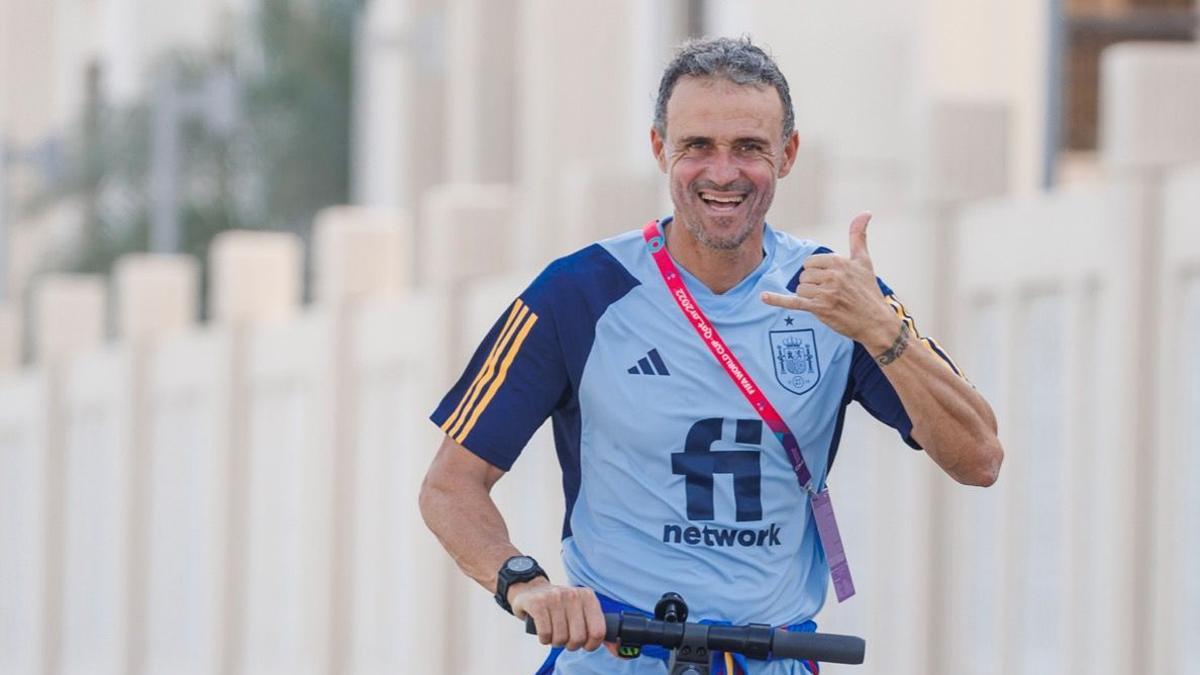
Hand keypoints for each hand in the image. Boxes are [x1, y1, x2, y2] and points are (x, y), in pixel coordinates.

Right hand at [510, 579, 608, 651]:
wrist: (531, 590)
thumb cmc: (560, 606)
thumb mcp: (580, 608)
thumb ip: (595, 624)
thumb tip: (615, 646)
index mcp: (588, 596)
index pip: (598, 631)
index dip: (591, 645)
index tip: (585, 645)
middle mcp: (573, 594)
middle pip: (578, 638)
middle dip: (571, 645)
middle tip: (565, 639)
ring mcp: (555, 597)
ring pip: (560, 637)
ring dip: (555, 642)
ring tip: (553, 634)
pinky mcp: (538, 603)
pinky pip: (545, 633)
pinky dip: (544, 639)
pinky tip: (543, 633)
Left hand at [761, 212, 899, 350]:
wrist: (875, 322)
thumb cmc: (869, 291)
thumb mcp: (864, 261)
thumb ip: (858, 235)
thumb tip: (865, 212)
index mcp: (838, 261)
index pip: (810, 262)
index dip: (816, 272)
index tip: (830, 281)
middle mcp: (831, 275)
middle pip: (803, 276)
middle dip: (812, 285)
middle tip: (831, 293)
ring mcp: (824, 293)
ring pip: (800, 289)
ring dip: (809, 297)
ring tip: (827, 302)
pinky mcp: (819, 309)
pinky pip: (793, 302)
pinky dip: (777, 299)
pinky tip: (763, 297)